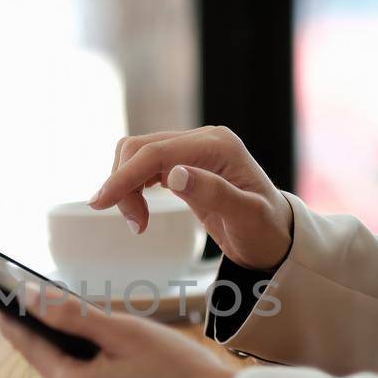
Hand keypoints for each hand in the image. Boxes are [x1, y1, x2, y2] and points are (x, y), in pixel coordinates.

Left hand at [0, 290, 236, 377]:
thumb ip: (72, 315)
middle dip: (70, 344)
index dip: (14, 322)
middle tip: (101, 327)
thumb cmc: (179, 373)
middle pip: (58, 368)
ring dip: (92, 368)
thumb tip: (30, 298)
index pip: (31, 348)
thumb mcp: (124, 333)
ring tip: (131, 356)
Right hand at [90, 126, 292, 270]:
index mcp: (218, 145)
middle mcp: (203, 140)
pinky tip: (140, 209)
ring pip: (138, 155)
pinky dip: (133, 186)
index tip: (100, 203)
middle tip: (135, 225)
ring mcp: (193, 150)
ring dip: (126, 186)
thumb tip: (173, 174)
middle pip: (141, 148)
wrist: (277, 238)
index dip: (124, 176)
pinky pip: (146, 166)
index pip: (156, 152)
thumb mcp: (247, 217)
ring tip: (138, 222)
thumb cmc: (266, 231)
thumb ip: (214, 193)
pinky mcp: (184, 163)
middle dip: (124, 184)